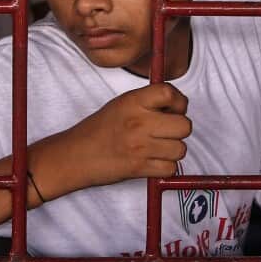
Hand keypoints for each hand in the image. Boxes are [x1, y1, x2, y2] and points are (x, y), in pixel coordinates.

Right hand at [62, 83, 191, 187]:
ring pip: (180, 149)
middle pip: (184, 125)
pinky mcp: (139, 168)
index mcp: (133, 102)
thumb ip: (148, 101)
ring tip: (157, 147)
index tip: (174, 108)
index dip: (179, 102)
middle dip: (179, 129)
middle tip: (167, 131)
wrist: (76, 155)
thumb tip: (177, 103)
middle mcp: (138, 122)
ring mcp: (140, 146)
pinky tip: (152, 160)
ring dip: (172, 150)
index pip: (170, 93)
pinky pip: (170, 168)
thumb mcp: (121, 104)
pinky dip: (165, 167)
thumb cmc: (98, 129)